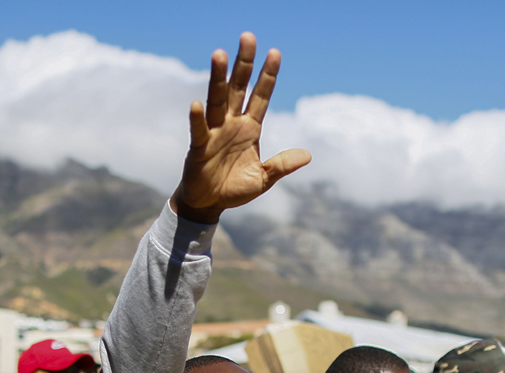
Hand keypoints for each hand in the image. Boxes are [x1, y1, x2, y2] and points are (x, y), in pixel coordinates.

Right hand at [171, 32, 311, 223]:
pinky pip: (199, 130)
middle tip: (248, 37)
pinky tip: (196, 103)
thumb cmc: (234, 189)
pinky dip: (198, 118)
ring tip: (219, 54)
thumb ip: (282, 166)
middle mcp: (232, 124)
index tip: (275, 52)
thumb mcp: (263, 179)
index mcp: (250, 129)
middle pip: (239, 88)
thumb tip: (307, 155)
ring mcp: (215, 133)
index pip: (261, 97)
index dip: (268, 76)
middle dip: (244, 64)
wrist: (209, 204)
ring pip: (217, 100)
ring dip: (218, 78)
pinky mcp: (199, 147)